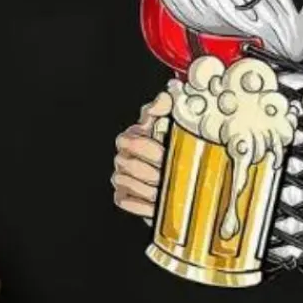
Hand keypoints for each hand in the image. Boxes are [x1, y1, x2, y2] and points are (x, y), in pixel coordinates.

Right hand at [112, 92, 171, 222]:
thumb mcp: (171, 124)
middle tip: (171, 174)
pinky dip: (142, 205)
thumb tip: (165, 96)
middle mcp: (122, 157)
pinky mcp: (122, 197)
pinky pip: (126, 202)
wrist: (181, 178)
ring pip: (128, 184)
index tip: (165, 154)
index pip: (129, 141)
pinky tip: (158, 204)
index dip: (147, 149)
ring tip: (168, 189)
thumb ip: (165, 109)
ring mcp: (120, 177)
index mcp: (132, 137)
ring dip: (150, 189)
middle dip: (152, 171)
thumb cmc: (172, 148)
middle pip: (129, 165)